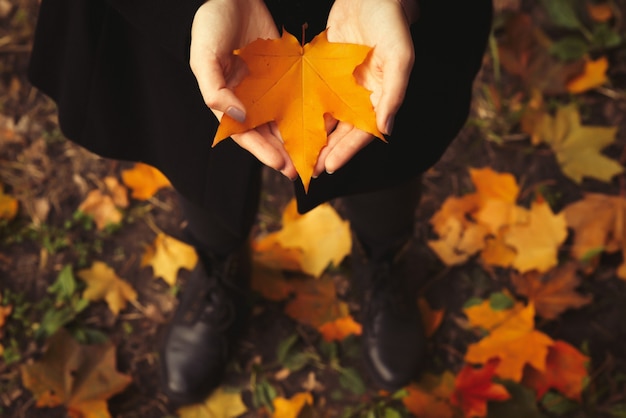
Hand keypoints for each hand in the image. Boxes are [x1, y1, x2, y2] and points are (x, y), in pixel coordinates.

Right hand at [190, 0, 297, 179]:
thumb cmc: (212, 24)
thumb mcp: (205, 57)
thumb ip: (215, 89)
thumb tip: (239, 117)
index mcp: (226, 100)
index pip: (243, 134)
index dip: (261, 151)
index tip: (280, 164)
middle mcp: (247, 99)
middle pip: (266, 133)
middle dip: (283, 153)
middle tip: (301, 170)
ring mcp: (267, 88)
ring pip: (283, 120)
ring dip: (296, 139)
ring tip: (314, 156)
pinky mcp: (284, 75)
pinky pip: (296, 97)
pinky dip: (306, 111)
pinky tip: (322, 124)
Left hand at [314, 0, 417, 176]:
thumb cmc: (391, 22)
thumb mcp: (399, 56)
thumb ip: (394, 93)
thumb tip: (385, 129)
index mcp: (380, 96)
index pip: (364, 132)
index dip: (348, 151)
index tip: (330, 166)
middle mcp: (360, 96)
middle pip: (342, 131)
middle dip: (327, 151)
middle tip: (310, 171)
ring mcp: (342, 85)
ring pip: (327, 118)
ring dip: (314, 137)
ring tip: (297, 155)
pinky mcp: (325, 71)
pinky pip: (314, 96)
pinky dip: (304, 111)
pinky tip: (288, 123)